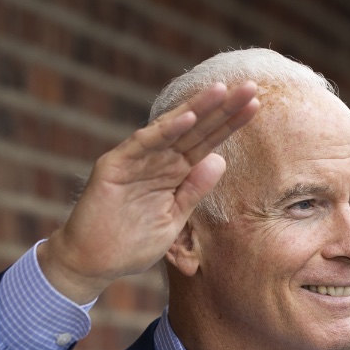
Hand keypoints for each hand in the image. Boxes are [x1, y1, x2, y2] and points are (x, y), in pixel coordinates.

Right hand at [38, 81, 260, 303]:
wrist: (94, 263)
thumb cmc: (132, 243)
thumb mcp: (174, 218)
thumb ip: (194, 190)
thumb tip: (221, 160)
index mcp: (173, 172)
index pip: (207, 142)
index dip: (229, 123)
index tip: (256, 104)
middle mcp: (157, 160)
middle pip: (195, 129)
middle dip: (222, 108)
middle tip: (250, 86)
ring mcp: (135, 160)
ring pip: (171, 129)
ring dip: (196, 109)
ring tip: (222, 90)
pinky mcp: (115, 165)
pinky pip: (143, 144)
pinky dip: (165, 130)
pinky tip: (187, 117)